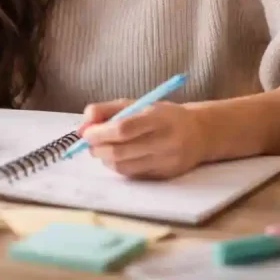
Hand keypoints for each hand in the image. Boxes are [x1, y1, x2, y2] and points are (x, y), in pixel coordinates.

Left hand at [79, 98, 207, 179]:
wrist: (199, 133)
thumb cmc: (162, 115)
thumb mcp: (136, 103)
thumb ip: (105, 110)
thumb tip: (81, 128)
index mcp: (157, 117)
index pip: (123, 128)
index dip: (99, 133)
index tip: (86, 133)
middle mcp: (164, 141)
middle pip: (120, 151)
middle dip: (97, 148)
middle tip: (91, 142)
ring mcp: (165, 161)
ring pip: (123, 167)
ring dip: (105, 159)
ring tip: (103, 149)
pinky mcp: (164, 176)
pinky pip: (132, 175)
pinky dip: (118, 167)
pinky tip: (119, 157)